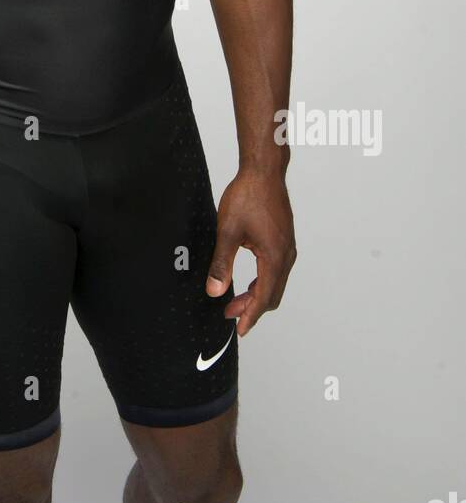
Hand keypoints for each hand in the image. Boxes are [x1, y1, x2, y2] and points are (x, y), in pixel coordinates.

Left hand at [206, 167, 296, 335]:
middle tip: (230, 314)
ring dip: (257, 294)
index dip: (250, 316)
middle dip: (252, 308)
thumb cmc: (248, 196)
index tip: (240, 330)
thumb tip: (215, 290)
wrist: (264, 171)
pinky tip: (249, 280)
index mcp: (274, 256)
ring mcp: (288, 247)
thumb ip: (221, 263)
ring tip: (235, 300)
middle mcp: (286, 255)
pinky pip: (277, 270)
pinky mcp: (285, 240)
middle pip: (272, 294)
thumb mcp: (227, 231)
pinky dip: (264, 281)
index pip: (263, 297)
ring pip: (276, 282)